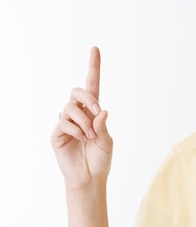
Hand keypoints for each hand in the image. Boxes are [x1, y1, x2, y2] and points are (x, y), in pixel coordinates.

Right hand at [51, 47, 112, 190]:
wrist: (89, 178)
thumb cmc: (101, 159)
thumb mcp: (107, 141)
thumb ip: (103, 125)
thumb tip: (102, 109)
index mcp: (94, 112)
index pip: (93, 85)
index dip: (93, 67)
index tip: (95, 48)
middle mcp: (79, 113)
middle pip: (78, 91)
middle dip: (88, 98)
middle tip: (98, 111)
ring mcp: (66, 122)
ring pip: (70, 107)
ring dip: (84, 120)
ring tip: (90, 136)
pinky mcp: (57, 133)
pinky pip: (64, 122)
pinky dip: (76, 130)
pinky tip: (81, 139)